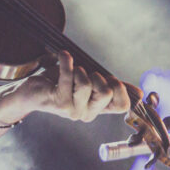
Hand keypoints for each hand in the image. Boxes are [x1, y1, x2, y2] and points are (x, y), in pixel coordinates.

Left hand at [0, 51, 139, 123]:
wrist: (30, 93)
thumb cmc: (59, 85)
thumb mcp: (89, 84)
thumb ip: (110, 86)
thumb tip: (140, 94)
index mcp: (96, 111)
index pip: (122, 106)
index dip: (121, 89)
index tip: (109, 78)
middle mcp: (86, 114)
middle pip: (107, 91)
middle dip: (98, 75)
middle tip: (83, 73)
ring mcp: (72, 110)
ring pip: (87, 82)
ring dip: (78, 69)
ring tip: (69, 71)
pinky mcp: (58, 100)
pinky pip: (69, 75)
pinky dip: (67, 61)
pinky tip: (63, 55)